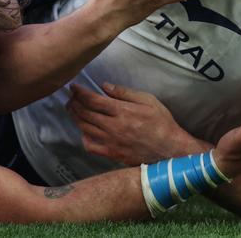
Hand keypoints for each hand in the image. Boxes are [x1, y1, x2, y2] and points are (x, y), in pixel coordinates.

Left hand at [66, 83, 204, 164]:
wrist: (170, 150)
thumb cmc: (162, 122)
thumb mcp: (148, 100)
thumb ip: (124, 93)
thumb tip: (105, 86)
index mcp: (122, 111)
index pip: (93, 100)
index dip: (80, 92)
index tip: (73, 87)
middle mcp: (113, 127)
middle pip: (85, 113)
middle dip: (74, 103)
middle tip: (70, 97)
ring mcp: (111, 142)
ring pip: (85, 128)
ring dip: (75, 118)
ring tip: (72, 110)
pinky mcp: (112, 154)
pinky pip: (91, 146)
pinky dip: (84, 137)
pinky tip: (84, 131)